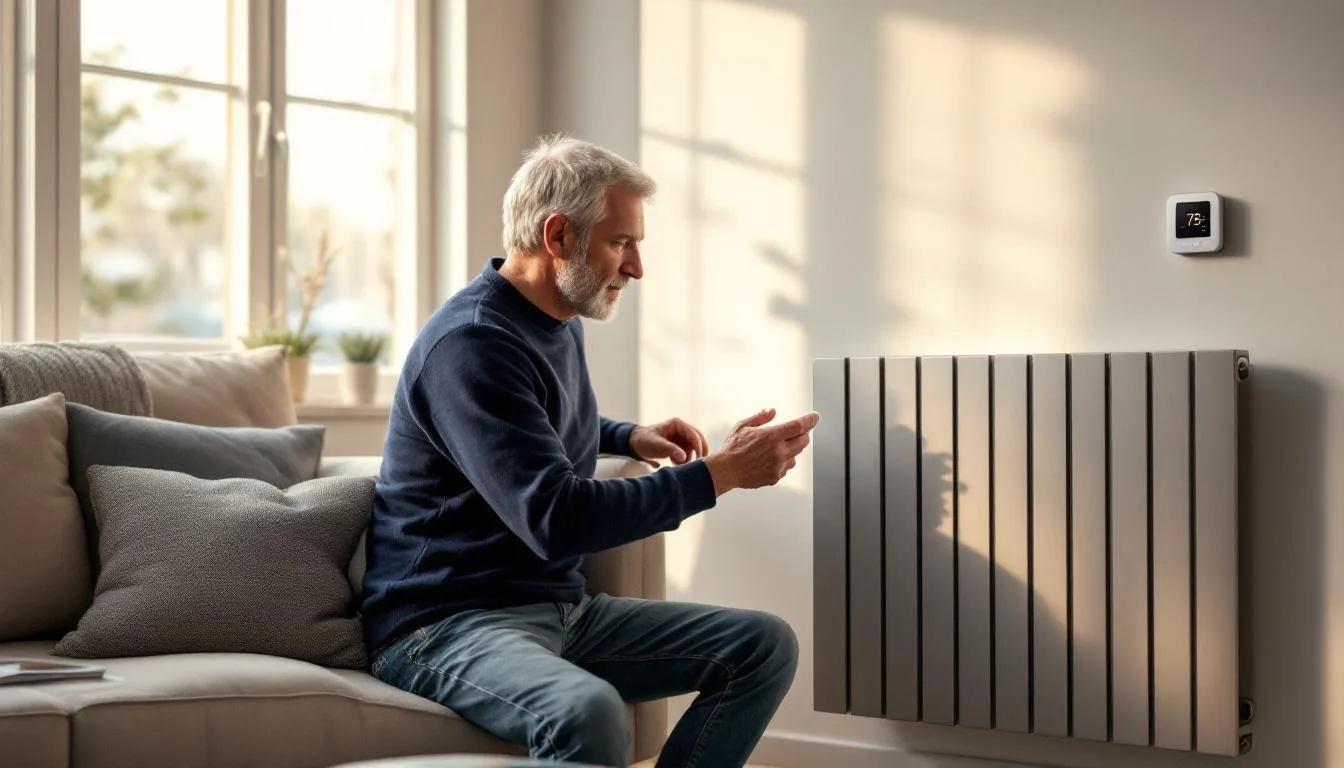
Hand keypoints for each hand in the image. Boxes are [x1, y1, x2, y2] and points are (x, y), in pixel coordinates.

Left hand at [629, 417, 710, 467]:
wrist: (635, 444)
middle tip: (700, 465)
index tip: (699, 459)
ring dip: (689, 458)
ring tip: (679, 465)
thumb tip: (684, 458)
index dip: (699, 446)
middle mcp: (682, 429)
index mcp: (678, 424)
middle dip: (698, 452)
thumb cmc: (645, 441)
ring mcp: (681, 437)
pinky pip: (686, 453)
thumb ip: (671, 450)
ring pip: (692, 449)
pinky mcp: (678, 445)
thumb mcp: (657, 445)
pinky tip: (675, 464)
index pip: (694, 434)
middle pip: (697, 440)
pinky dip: (684, 460)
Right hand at [701, 408, 819, 495]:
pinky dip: (784, 461)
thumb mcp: (743, 426)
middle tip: (800, 431)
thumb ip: (760, 417)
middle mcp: (778, 451)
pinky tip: (772, 459)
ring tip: (780, 446)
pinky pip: (787, 467)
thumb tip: (772, 411)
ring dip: (793, 448)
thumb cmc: (732, 448)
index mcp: (771, 436)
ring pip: (796, 455)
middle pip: (803, 441)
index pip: (799, 426)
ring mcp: (778, 465)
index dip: (810, 420)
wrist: (726, 470)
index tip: (815, 417)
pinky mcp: (775, 477)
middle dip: (804, 434)